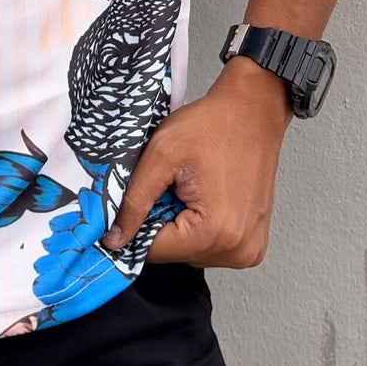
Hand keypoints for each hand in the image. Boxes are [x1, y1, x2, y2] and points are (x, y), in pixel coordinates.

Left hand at [102, 61, 292, 267]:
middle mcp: (237, 251)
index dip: (135, 226)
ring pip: (191, 252)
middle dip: (160, 222)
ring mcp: (248, 250)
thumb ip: (133, 201)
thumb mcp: (160, 155)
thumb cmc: (211, 126)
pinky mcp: (253, 244)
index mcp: (215, 232)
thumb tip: (113, 240)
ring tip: (189, 189)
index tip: (134, 201)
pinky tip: (205, 198)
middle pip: (174, 253)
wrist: (252, 112)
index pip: (154, 251)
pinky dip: (200, 227)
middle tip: (169, 186)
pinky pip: (212, 247)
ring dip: (181, 226)